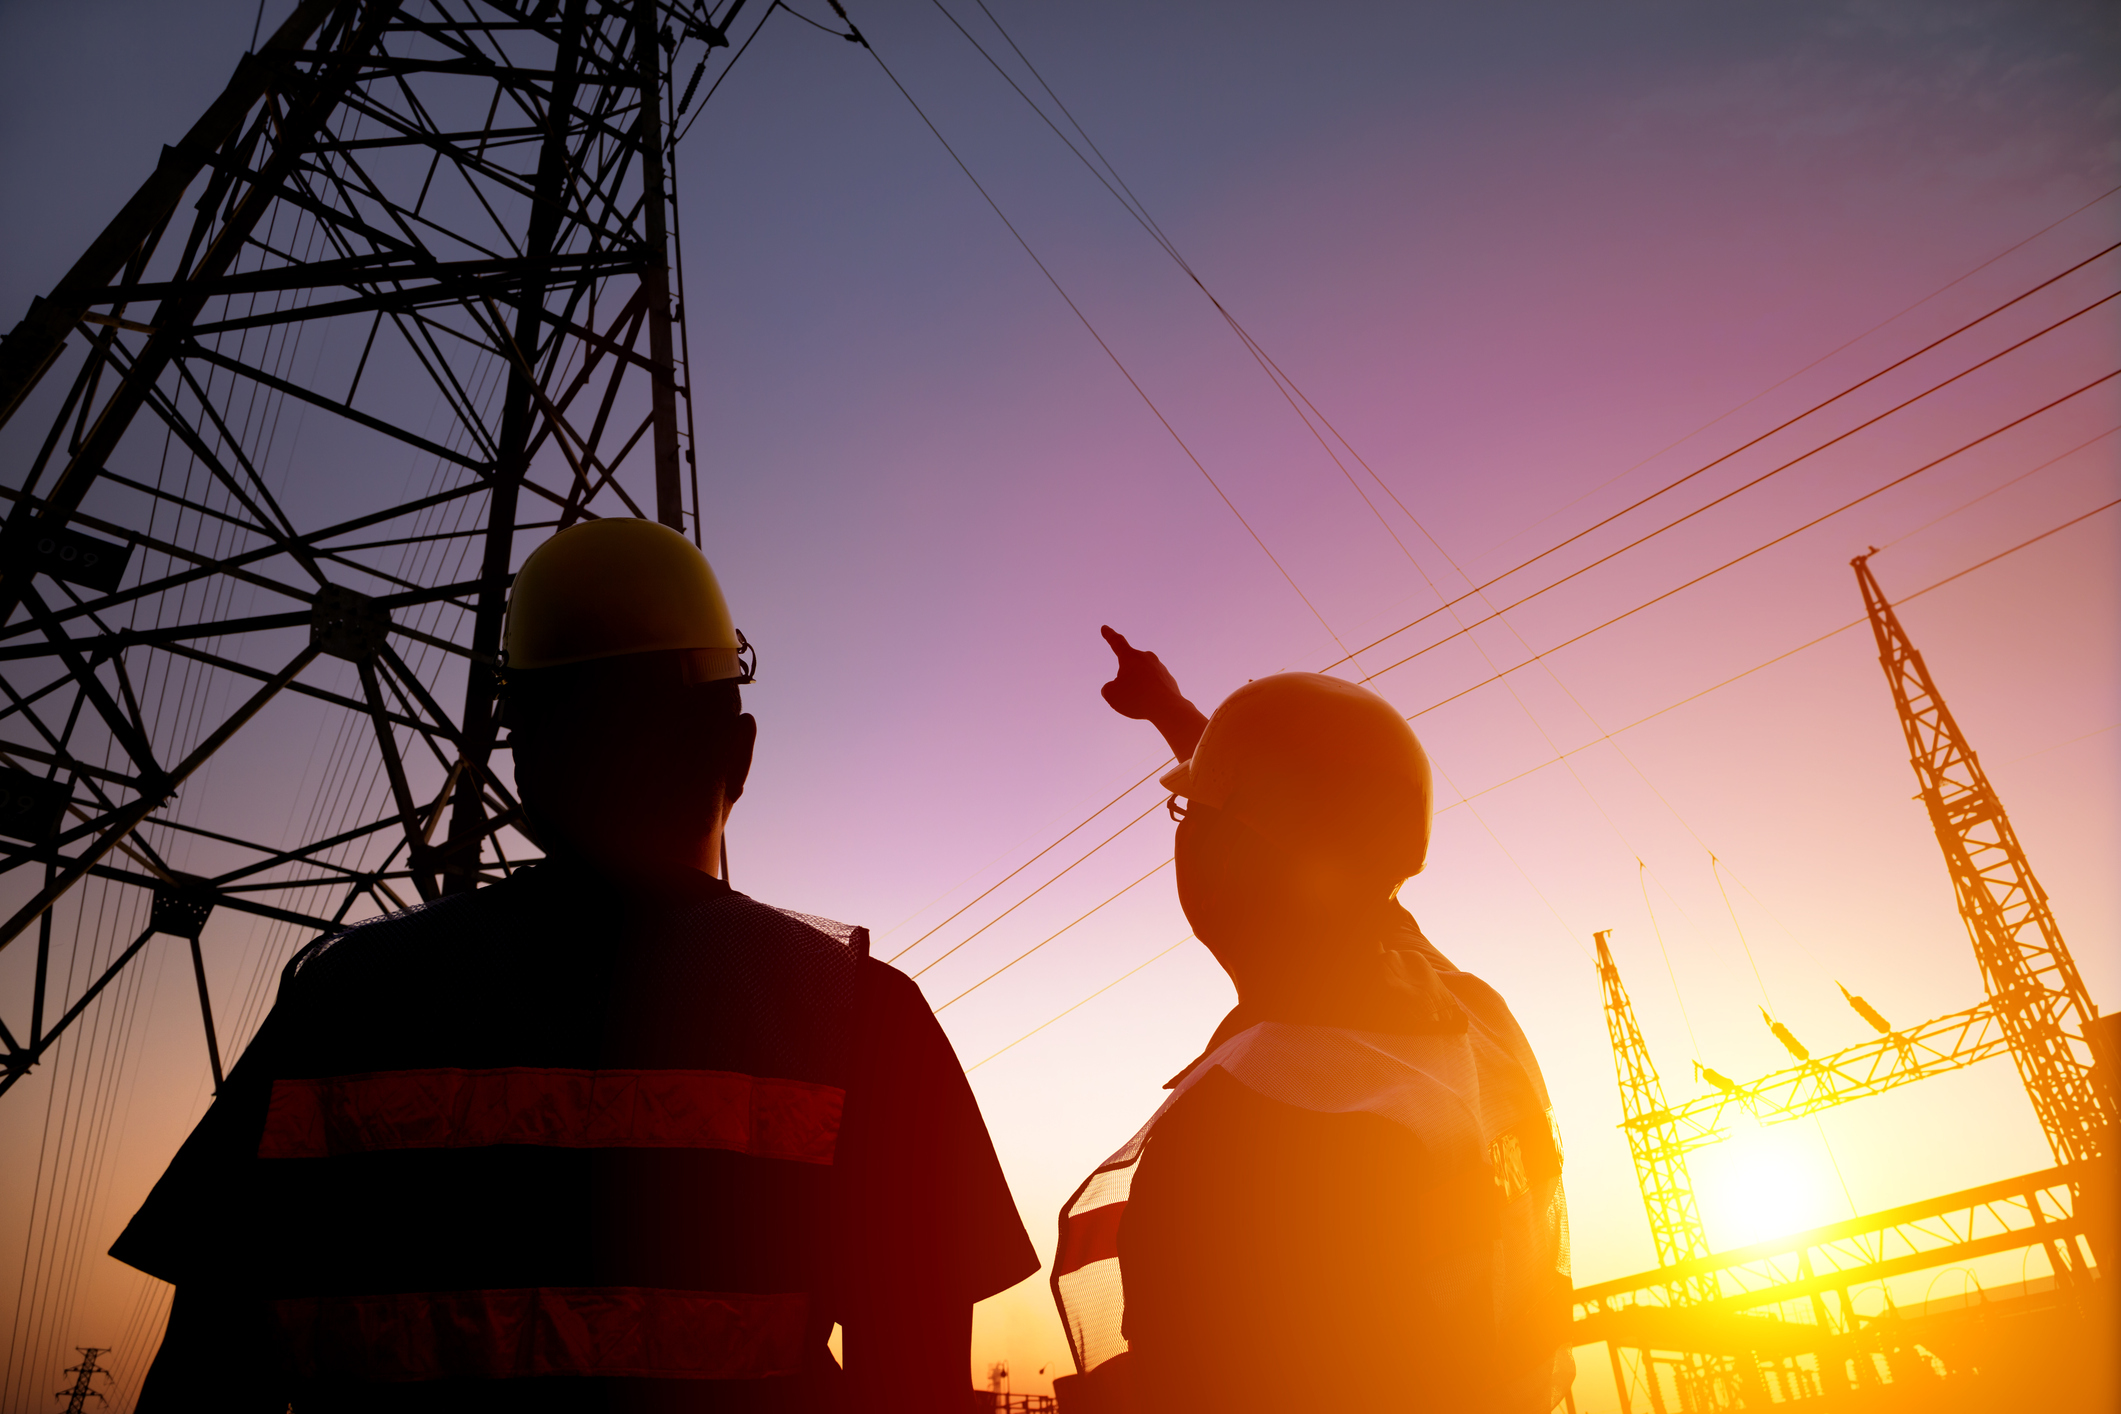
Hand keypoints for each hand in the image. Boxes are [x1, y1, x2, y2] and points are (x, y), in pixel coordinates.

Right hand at [1100, 627, 1209, 760]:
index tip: (1105, 628)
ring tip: (1141, 701)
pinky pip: (1153, 686)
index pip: (1117, 642)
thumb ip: (1108, 688)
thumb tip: (1114, 686)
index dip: (1109, 635)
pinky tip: (1152, 704)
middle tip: (1128, 694)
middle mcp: (1146, 658)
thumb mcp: (1112, 695)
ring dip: (1139, 688)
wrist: (1167, 708)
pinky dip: (1149, 694)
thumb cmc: (1137, 699)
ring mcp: (1159, 667)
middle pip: (1130, 666)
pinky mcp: (1168, 678)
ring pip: (1142, 677)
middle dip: (1126, 678)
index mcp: (1130, 657)